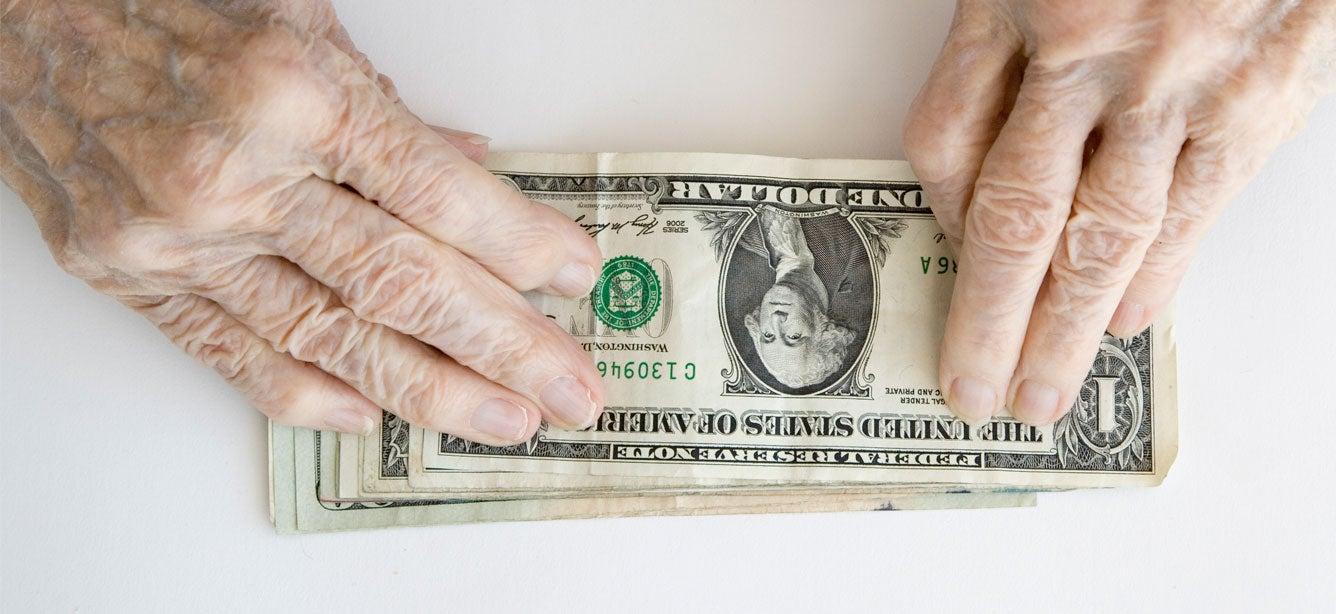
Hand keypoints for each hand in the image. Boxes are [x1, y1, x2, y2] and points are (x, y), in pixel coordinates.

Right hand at [0, 0, 604, 444]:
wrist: (21, 15)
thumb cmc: (171, 6)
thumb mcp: (305, 26)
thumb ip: (392, 116)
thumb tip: (477, 176)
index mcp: (293, 95)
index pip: (437, 196)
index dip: (519, 247)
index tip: (575, 280)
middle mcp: (236, 176)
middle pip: (400, 284)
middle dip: (503, 347)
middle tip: (571, 389)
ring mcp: (177, 239)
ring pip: (329, 339)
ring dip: (431, 392)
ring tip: (504, 421)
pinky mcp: (129, 278)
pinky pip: (231, 358)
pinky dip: (310, 396)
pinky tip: (377, 417)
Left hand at [904, 0, 1334, 425]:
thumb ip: (996, 46)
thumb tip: (969, 173)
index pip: (945, 138)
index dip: (930, 215)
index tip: (930, 259)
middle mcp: (1096, 52)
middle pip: (1017, 217)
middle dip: (988, 319)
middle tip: (969, 391)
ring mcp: (1183, 85)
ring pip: (1106, 234)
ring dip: (1067, 327)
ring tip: (1040, 391)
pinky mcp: (1262, 102)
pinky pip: (1195, 208)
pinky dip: (1160, 274)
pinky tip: (1129, 322)